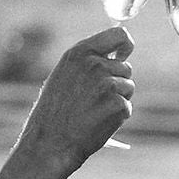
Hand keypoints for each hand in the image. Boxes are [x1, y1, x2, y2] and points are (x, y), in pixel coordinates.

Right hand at [21, 26, 133, 178]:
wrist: (49, 144)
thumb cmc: (54, 113)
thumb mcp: (64, 76)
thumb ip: (87, 62)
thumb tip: (118, 54)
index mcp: (79, 53)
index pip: (119, 34)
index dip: (126, 45)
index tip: (124, 55)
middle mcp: (95, 64)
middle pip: (125, 67)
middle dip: (117, 83)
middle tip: (94, 101)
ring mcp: (107, 84)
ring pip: (128, 88)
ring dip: (117, 100)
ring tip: (93, 112)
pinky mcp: (117, 104)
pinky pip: (127, 107)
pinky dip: (117, 117)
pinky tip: (98, 123)